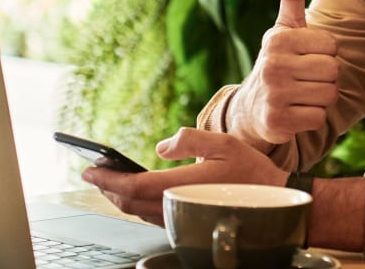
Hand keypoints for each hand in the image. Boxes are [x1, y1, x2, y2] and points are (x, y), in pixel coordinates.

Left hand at [81, 127, 287, 225]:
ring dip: (120, 197)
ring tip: (109, 180)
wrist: (275, 203)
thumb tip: (161, 146)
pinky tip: (134, 193)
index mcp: (183, 186)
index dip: (107, 179)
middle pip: (129, 203)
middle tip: (93, 172)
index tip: (89, 169)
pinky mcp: (187, 222)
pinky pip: (152, 216)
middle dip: (108, 188)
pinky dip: (136, 204)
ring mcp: (182, 218)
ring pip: (139, 212)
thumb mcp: (224, 143)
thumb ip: (190, 140)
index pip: (134, 186)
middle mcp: (178, 207)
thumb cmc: (252, 172)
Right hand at [229, 0, 339, 149]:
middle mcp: (272, 65)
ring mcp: (273, 94)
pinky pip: (318, 118)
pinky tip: (296, 113)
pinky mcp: (276, 122)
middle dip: (326, 77)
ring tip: (301, 95)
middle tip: (306, 79)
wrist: (251, 109)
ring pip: (329, 95)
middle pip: (333, 70)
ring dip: (321, 99)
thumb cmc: (278, 62)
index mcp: (278, 39)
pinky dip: (312, 118)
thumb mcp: (283, 28)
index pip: (332, 45)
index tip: (306, 58)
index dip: (325, 54)